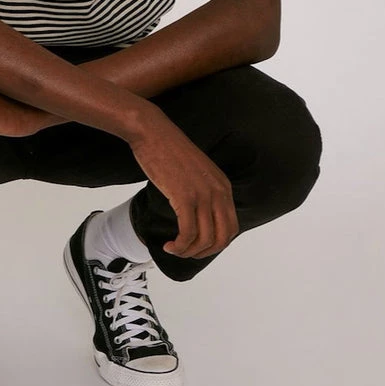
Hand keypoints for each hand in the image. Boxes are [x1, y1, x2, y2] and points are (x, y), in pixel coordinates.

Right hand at [128, 113, 239, 258]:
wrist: (153, 133)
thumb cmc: (169, 150)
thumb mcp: (197, 171)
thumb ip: (204, 190)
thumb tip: (198, 214)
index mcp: (223, 186)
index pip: (231, 227)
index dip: (215, 243)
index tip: (197, 245)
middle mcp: (218, 192)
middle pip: (222, 238)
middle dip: (204, 252)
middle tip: (186, 252)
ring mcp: (203, 195)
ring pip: (205, 239)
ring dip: (189, 251)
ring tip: (174, 249)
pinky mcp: (185, 197)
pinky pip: (188, 233)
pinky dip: (180, 246)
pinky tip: (169, 245)